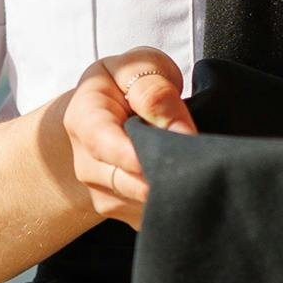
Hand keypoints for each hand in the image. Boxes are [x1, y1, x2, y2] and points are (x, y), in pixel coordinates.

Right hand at [62, 49, 195, 230]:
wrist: (109, 109)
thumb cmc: (126, 83)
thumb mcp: (140, 68)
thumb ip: (157, 95)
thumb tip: (183, 133)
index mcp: (83, 119)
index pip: (105, 144)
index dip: (136, 156)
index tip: (174, 153)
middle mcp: (85, 162)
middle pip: (125, 182)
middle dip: (165, 174)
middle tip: (199, 160)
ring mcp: (99, 192)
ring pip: (141, 204)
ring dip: (170, 187)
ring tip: (189, 160)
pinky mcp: (119, 211)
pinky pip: (149, 215)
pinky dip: (170, 199)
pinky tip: (180, 175)